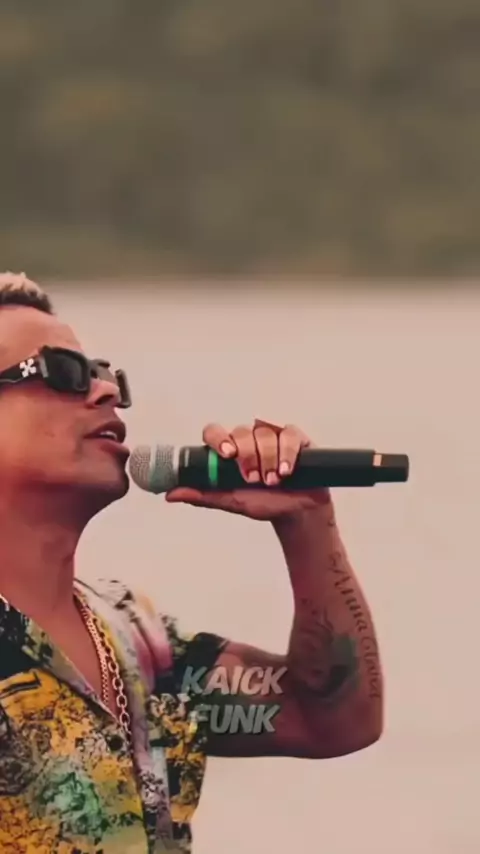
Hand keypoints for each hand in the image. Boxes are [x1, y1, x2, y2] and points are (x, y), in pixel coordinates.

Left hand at [165, 419, 330, 519]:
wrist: (297, 512)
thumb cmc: (263, 504)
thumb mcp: (231, 501)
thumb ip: (204, 495)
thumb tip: (171, 494)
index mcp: (229, 450)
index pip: (215, 432)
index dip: (219, 439)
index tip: (227, 455)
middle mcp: (249, 439)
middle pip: (241, 433)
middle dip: (249, 457)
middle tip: (253, 480)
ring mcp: (272, 436)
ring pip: (264, 434)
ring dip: (268, 460)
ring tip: (273, 481)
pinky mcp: (295, 437)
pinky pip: (288, 435)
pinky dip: (287, 453)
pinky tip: (287, 470)